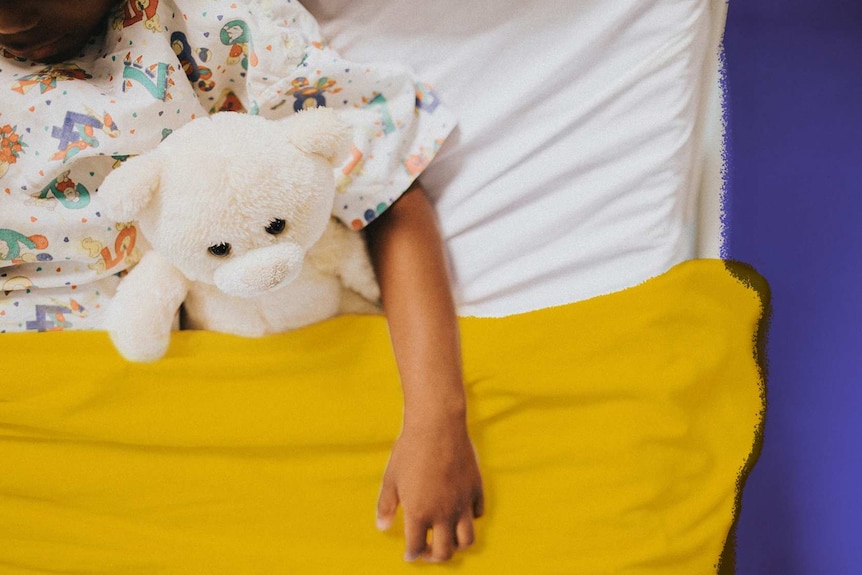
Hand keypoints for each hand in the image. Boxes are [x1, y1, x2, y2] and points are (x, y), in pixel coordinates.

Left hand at [376, 423, 483, 561]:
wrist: (437, 425)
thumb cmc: (410, 450)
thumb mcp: (391, 479)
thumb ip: (386, 506)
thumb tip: (382, 527)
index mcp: (419, 513)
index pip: (417, 548)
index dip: (412, 554)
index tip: (410, 553)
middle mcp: (443, 513)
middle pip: (444, 552)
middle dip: (434, 556)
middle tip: (428, 550)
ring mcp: (462, 502)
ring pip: (466, 540)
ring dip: (456, 544)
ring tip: (447, 537)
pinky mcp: (476, 489)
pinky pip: (477, 514)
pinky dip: (469, 519)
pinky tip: (459, 511)